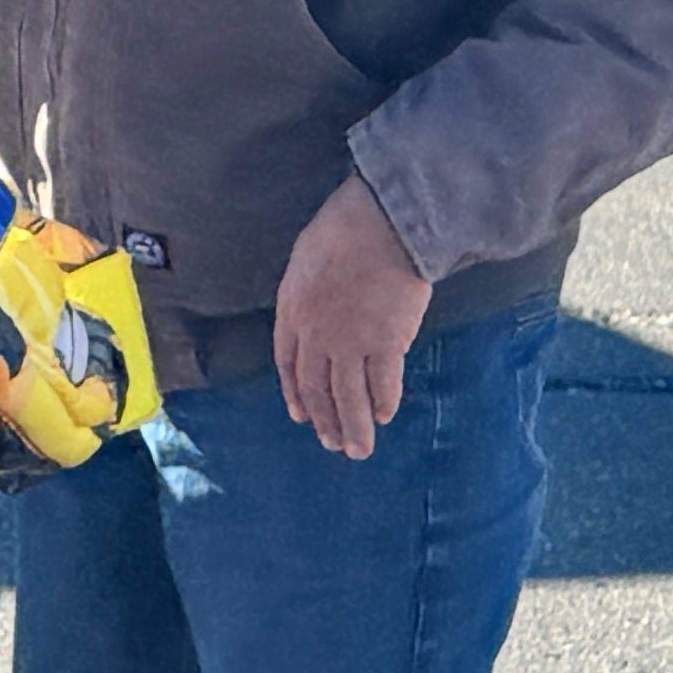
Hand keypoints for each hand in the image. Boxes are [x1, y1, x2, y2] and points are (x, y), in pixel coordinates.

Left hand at [270, 175, 432, 461]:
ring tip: (358, 450)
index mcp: (292, 312)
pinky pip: (382, 383)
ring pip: (347, 397)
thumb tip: (317, 308)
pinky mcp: (385, 343)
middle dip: (324, 420)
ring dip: (352, 427)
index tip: (302, 416)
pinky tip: (384, 416)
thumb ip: (308, 291)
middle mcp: (316, 335)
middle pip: (316, 388)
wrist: (380, 223)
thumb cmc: (345, 229)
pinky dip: (382, 403)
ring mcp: (349, 342)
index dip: (295, 394)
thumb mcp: (305, 259)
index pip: (287, 364)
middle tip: (332, 444)